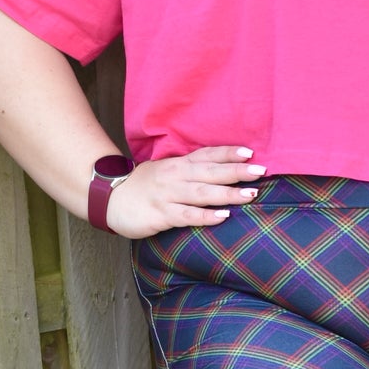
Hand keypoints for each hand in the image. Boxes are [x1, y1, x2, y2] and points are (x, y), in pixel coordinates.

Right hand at [107, 146, 264, 238]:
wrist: (108, 198)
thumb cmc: (142, 187)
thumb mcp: (165, 171)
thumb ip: (189, 171)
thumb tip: (220, 171)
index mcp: (178, 164)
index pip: (207, 155)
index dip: (228, 153)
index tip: (250, 152)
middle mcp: (175, 176)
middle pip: (210, 172)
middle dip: (237, 171)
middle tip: (261, 171)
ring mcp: (168, 195)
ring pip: (202, 193)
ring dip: (228, 193)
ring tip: (250, 194)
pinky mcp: (160, 215)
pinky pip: (187, 215)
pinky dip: (205, 216)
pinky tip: (223, 216)